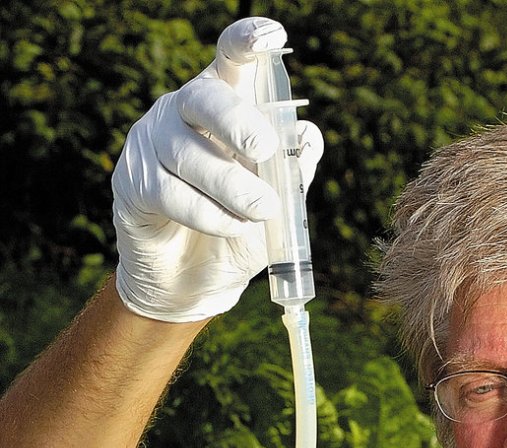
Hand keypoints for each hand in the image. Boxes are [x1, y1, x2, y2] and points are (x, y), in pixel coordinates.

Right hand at [112, 17, 323, 321]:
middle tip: (266, 149)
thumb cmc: (236, 233)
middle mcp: (182, 113)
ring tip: (262, 211)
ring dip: (232, 186)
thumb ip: (294, 172)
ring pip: (189, 153)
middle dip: (238, 121)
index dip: (247, 42)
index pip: (230, 60)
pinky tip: (233, 227)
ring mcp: (151, 144)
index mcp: (222, 106)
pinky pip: (171, 192)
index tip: (271, 38)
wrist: (194, 285)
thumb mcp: (276, 205)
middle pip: (204, 98)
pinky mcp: (133, 183)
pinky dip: (209, 214)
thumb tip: (308, 137)